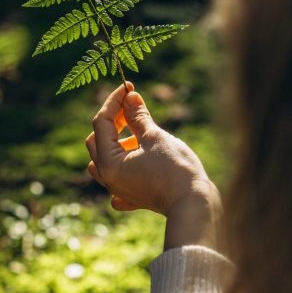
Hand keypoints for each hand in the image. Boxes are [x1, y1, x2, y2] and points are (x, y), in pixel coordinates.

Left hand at [86, 83, 223, 251]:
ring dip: (116, 142)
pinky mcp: (133, 197)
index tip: (128, 87)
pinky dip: (123, 166)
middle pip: (98, 141)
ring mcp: (119, 190)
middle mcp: (108, 178)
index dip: (114, 101)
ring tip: (138, 133)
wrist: (194, 205)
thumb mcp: (155, 136)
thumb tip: (129, 96)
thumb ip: (137, 116)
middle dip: (112, 120)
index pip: (101, 123)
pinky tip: (135, 161)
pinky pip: (117, 180)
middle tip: (131, 106)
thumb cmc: (175, 169)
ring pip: (104, 160)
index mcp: (109, 163)